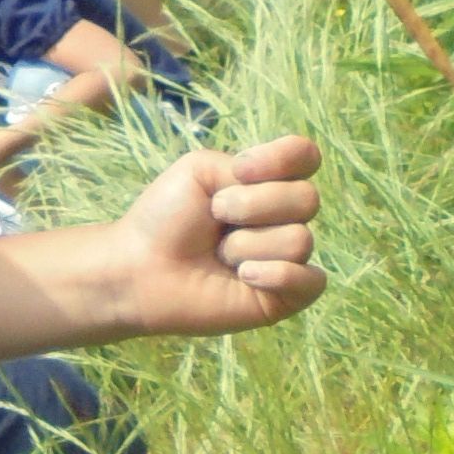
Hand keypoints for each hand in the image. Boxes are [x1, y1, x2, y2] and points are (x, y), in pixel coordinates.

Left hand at [109, 137, 321, 336]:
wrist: (140, 268)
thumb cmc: (166, 218)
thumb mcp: (201, 169)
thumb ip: (251, 163)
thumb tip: (283, 188)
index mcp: (266, 183)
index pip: (306, 156)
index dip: (282, 159)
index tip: (240, 170)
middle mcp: (283, 218)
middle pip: (307, 199)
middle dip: (252, 205)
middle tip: (215, 217)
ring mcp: (286, 258)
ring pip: (300, 240)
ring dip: (247, 245)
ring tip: (218, 255)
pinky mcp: (284, 297)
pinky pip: (313, 281)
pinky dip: (277, 275)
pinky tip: (243, 277)